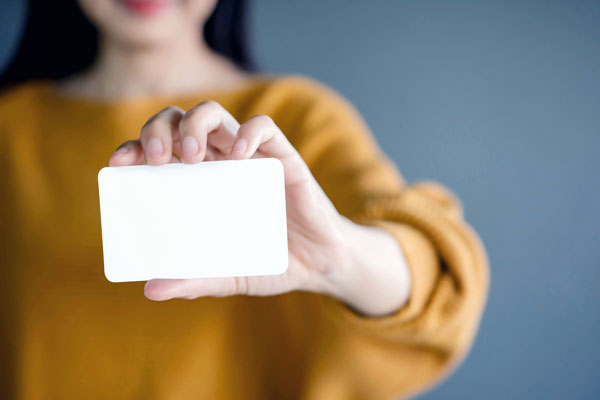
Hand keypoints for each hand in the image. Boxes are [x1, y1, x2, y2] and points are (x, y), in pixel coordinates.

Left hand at [109, 101, 409, 315]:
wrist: (320, 264)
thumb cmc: (270, 262)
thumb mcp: (227, 276)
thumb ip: (194, 279)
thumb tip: (151, 289)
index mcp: (200, 183)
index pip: (160, 149)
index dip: (134, 146)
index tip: (118, 163)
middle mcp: (220, 162)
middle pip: (181, 122)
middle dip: (159, 129)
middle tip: (156, 160)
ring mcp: (251, 157)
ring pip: (216, 114)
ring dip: (196, 125)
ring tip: (190, 156)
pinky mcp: (284, 158)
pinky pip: (265, 129)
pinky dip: (248, 133)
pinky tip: (238, 154)